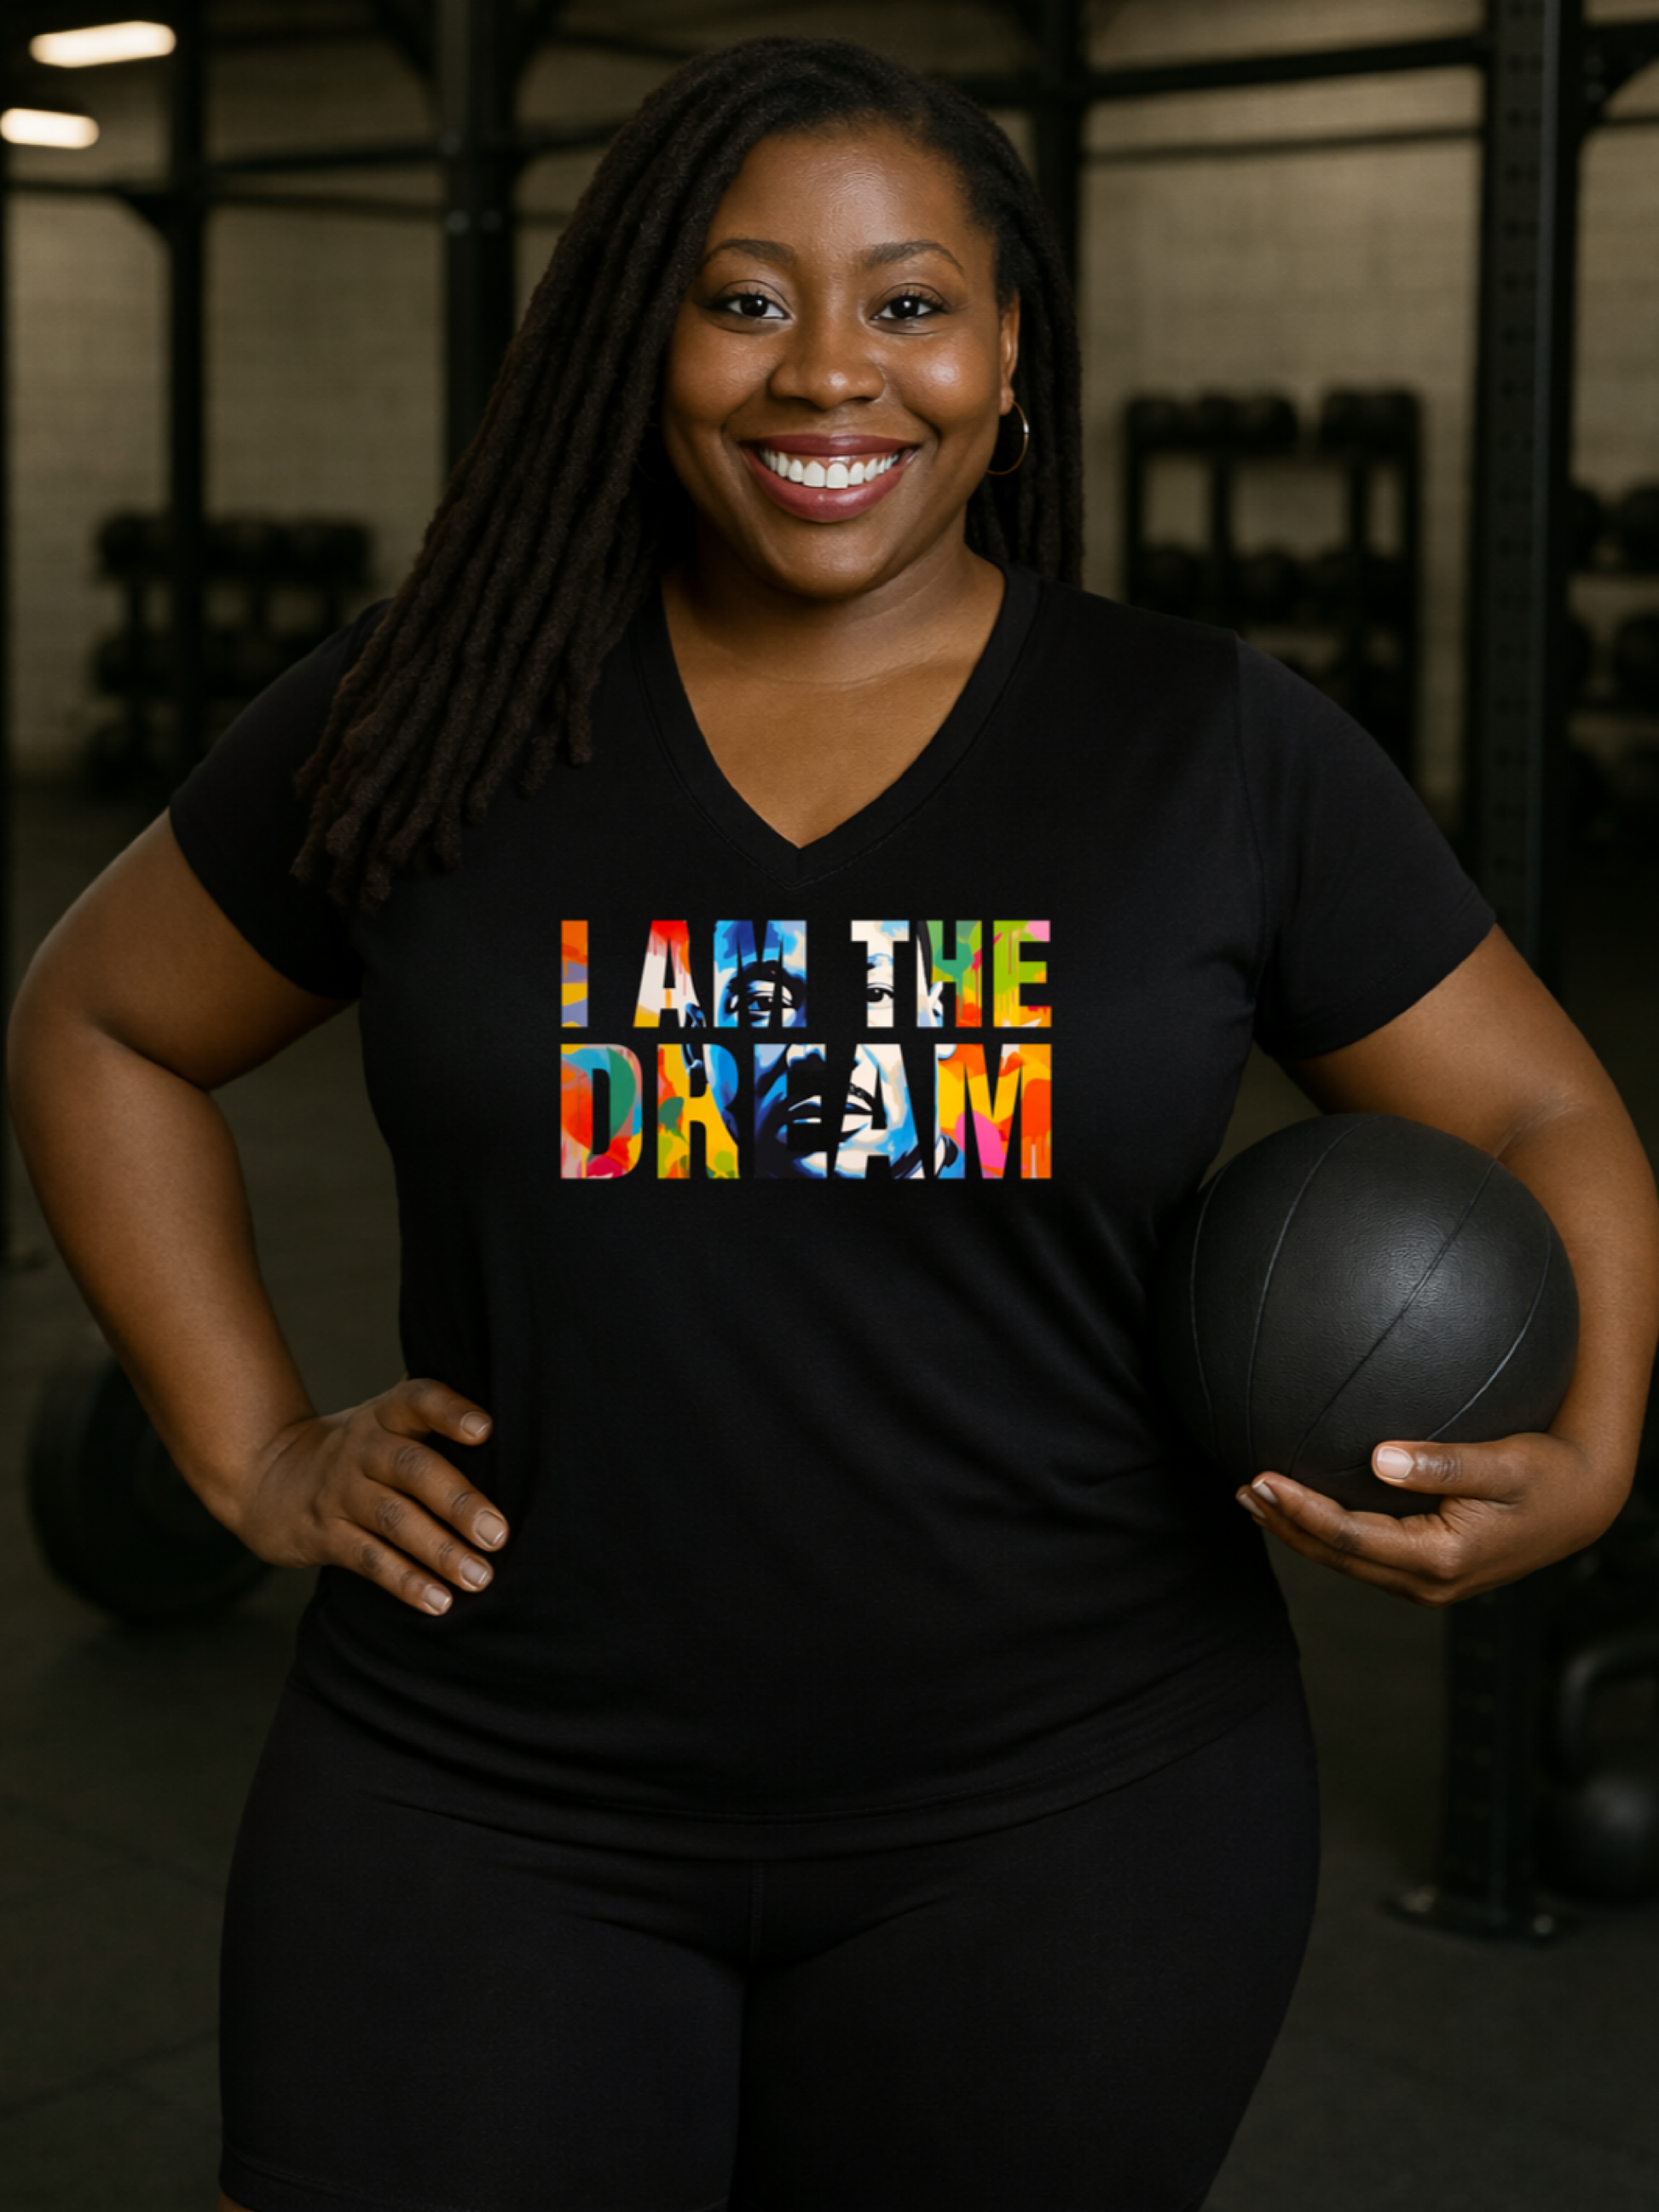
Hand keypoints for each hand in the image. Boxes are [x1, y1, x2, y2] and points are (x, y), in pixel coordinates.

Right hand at [223, 1376, 507, 1616]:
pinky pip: (369, 1559)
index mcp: (385, 1416)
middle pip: (413, 1469)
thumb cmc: (356, 1450)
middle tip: (497, 1533)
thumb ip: (432, 1406)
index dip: (450, 1411)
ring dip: (439, 1551)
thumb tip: (499, 1383)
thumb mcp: (383, 1417)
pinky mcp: (325, 1535)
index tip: (487, 1429)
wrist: (267, 1478)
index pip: (418, 1400)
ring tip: (479, 1577)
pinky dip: (405, 1582)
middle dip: (458, 1501)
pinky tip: (439, 1601)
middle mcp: (362, 1450)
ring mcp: (341, 1493)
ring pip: (394, 1520)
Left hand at [1235, 1432, 1629, 1605]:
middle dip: (1285, 1525)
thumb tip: (1379, 1458)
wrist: (1581, 1505)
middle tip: (1242, 1488)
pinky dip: (1327, 1533)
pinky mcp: (1427, 1573)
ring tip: (1255, 1499)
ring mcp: (1426, 1584)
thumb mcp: (1503, 1464)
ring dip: (1298, 1532)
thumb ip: (1443, 1463)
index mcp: (1440, 1559)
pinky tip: (1303, 1508)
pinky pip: (1364, 1556)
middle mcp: (1427, 1583)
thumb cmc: (1546, 1476)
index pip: (1348, 1536)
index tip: (1260, 1478)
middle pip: (1336, 1557)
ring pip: (1345, 1561)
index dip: (1299, 1509)